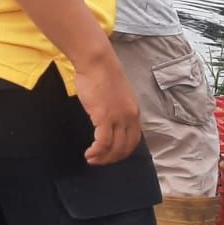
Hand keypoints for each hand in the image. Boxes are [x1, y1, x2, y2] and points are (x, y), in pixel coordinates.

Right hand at [73, 52, 143, 166]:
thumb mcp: (117, 95)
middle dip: (113, 158)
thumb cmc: (102, 74)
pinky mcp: (104, 117)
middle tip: (100, 161)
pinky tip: (89, 153)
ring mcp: (118, 118)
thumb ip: (117, 108)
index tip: (111, 155)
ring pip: (115, 148)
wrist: (97, 63)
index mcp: (134, 112)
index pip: (134, 140)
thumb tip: (109, 119)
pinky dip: (96, 151)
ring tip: (92, 159)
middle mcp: (130, 117)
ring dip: (103, 157)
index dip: (123, 151)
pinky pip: (102, 142)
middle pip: (126, 147)